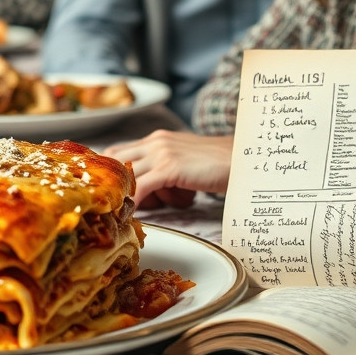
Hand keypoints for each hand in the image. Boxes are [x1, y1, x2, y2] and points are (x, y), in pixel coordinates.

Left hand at [103, 130, 233, 206]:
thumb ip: (166, 171)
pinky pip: (142, 187)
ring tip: (132, 214)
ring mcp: (161, 152)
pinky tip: (135, 215)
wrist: (244, 159)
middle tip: (117, 207)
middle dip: (114, 185)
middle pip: (115, 161)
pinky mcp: (170, 167)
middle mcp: (155, 142)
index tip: (110, 193)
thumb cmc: (220, 166)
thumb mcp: (186, 163)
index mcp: (157, 139)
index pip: (118, 152)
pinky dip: (135, 202)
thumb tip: (150, 194)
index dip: (111, 174)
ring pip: (127, 176)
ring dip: (127, 197)